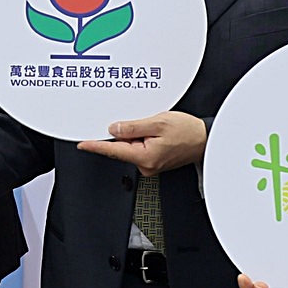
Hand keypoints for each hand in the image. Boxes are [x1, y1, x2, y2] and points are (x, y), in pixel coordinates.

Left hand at [77, 111, 207, 174]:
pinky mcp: (153, 162)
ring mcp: (149, 165)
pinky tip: (153, 132)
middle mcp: (145, 165)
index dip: (96, 145)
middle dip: (124, 133)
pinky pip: (139, 149)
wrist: (205, 139)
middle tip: (142, 123)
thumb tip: (114, 128)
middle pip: (121, 148)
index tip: (83, 144)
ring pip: (130, 147)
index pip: (113, 150)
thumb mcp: (158, 122)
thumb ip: (133, 126)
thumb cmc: (188, 132)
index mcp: (145, 156)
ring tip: (153, 127)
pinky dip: (140, 139)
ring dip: (134, 135)